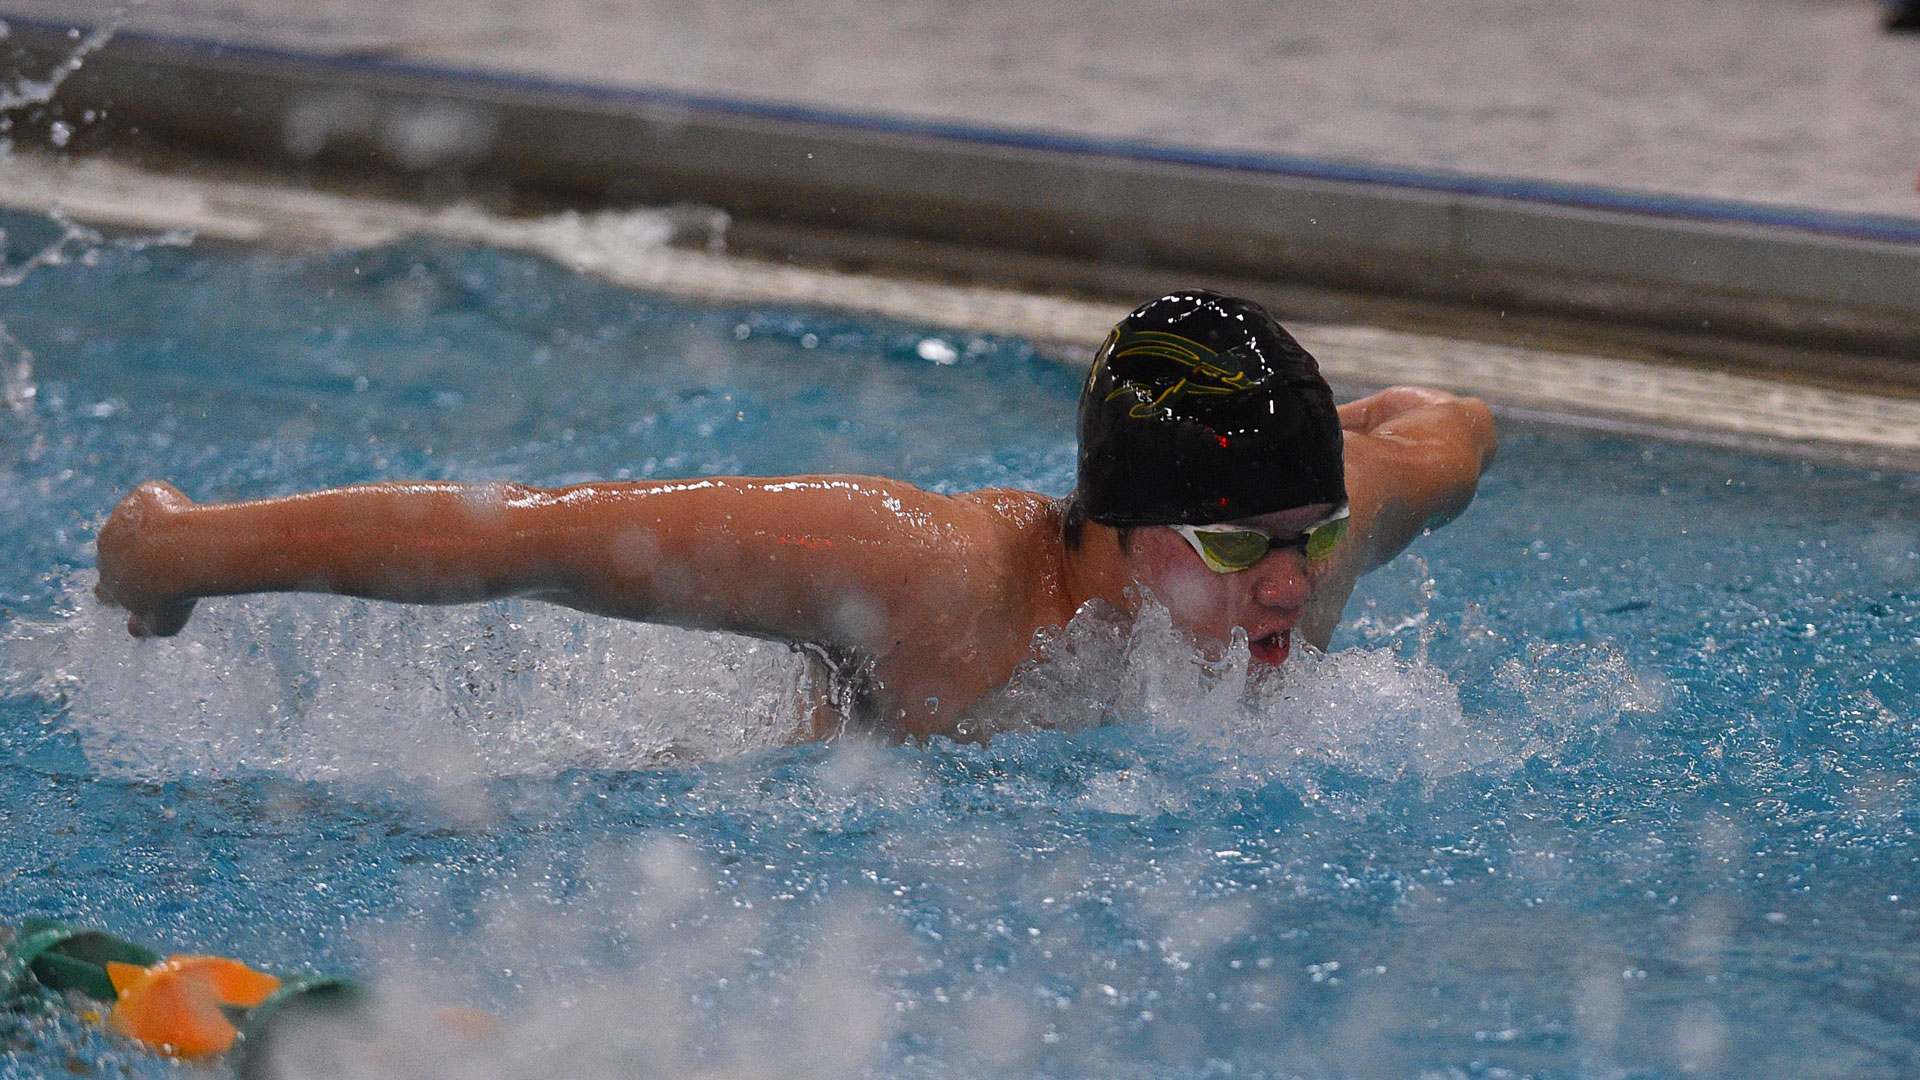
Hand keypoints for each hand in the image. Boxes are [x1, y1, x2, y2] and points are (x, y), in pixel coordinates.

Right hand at [95, 481, 199, 636]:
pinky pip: (152, 499)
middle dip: (129, 557)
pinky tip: (185, 513)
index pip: (104, 592)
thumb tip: (136, 631)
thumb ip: (147, 626)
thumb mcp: (163, 622)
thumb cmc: (176, 592)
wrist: (185, 552)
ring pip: (130, 524)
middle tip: (156, 559)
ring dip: (148, 529)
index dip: (120, 590)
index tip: (138, 588)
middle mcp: (106, 550)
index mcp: (110, 585)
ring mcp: (121, 521)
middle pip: (111, 554)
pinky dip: (165, 505)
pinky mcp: (140, 497)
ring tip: (178, 536)